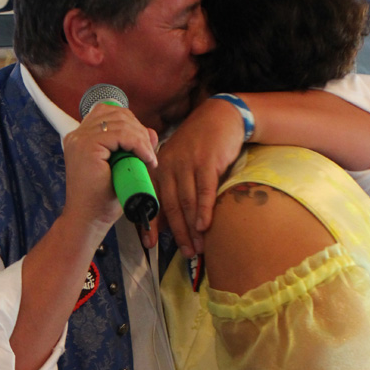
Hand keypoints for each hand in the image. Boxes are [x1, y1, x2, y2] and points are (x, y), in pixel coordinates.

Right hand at [63, 104, 158, 234]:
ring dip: (141, 139)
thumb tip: (152, 132)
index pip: (109, 113)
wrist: (89, 220)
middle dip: (139, 131)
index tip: (143, 148)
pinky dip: (139, 144)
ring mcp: (80, 139)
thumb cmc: (103, 200)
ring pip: (121, 123)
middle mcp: (78, 135)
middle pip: (116, 114)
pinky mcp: (87, 146)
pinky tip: (146, 158)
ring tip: (149, 159)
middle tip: (149, 154)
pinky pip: (121, 134)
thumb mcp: (123, 168)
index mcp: (81, 138)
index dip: (131, 125)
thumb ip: (136, 148)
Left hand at [143, 98, 245, 256]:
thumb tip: (164, 224)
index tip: (148, 245)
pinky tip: (204, 226)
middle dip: (178, 233)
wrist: (220, 117)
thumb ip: (173, 192)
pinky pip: (204, 190)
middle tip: (186, 253)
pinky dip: (204, 210)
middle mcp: (169, 165)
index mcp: (159, 168)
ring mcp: (187, 162)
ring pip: (187, 201)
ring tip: (198, 247)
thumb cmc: (200, 146)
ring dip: (192, 227)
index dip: (149, 223)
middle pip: (170, 205)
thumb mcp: (181, 165)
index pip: (151, 199)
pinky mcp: (206, 160)